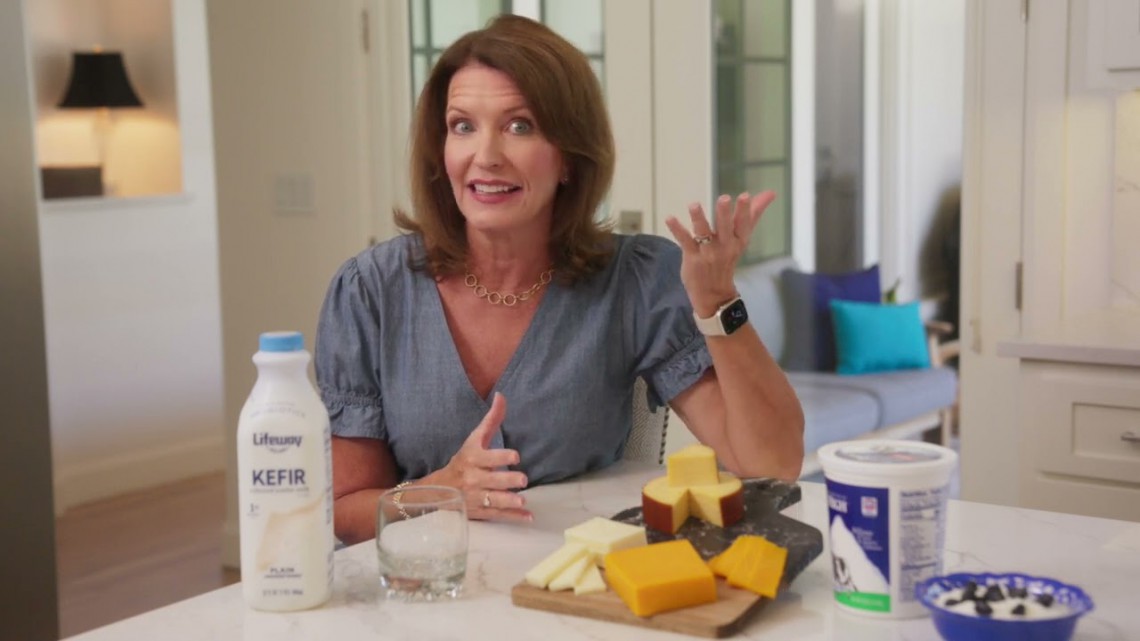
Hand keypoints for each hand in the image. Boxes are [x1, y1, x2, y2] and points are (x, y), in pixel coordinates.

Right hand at [439, 392, 531, 521]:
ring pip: (493, 500)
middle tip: (522, 480)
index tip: (515, 456)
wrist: (441, 488)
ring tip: (522, 501)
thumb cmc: (465, 459)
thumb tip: (502, 395)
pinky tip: (528, 517)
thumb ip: (492, 419)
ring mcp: (476, 497)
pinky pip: (498, 514)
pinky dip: (513, 517)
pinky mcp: (480, 511)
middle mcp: (473, 478)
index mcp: (473, 458)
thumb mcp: (475, 438)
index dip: (501, 456)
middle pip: (491, 480)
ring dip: (508, 502)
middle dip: (507, 480)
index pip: (487, 457)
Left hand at [665, 191, 775, 316]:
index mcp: (738, 240)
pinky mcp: (692, 257)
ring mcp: (707, 252)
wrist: (714, 293)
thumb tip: (771, 192)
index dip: (744, 210)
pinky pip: (685, 241)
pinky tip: (670, 218)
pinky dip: (677, 229)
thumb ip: (754, 213)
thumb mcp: (742, 237)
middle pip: (725, 228)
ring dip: (699, 219)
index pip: (743, 224)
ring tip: (694, 205)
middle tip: (724, 199)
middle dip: (724, 214)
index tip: (745, 195)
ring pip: (703, 233)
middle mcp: (724, 246)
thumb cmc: (728, 258)